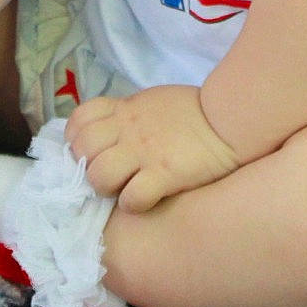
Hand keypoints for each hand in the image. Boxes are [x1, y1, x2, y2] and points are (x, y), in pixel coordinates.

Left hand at [66, 86, 241, 212]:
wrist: (229, 120)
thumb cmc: (193, 112)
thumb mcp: (152, 102)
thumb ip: (126, 116)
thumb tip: (106, 133)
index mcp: (125, 109)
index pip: (80, 119)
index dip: (77, 139)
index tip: (89, 151)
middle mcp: (128, 129)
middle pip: (83, 149)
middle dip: (87, 166)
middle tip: (105, 174)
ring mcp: (144, 153)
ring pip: (99, 176)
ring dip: (106, 188)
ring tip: (122, 189)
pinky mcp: (163, 175)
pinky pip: (131, 198)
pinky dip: (133, 204)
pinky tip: (144, 200)